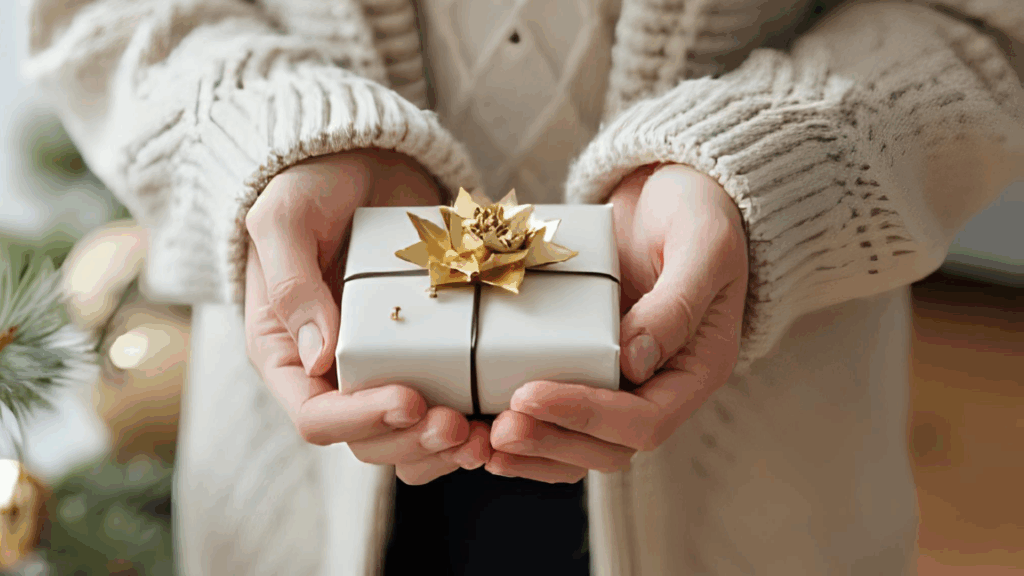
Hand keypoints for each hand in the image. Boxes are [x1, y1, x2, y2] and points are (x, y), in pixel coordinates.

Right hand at [245, 149, 490, 484]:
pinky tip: (502, 413)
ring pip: (410, 438)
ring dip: (447, 447)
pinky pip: (446, 403)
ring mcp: (382, 366)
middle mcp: (333, 372)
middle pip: (370, 440)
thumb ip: (291, 283)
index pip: (316, 417)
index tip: (411, 400)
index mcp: (287, 353)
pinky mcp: (425, 353)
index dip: (362, 421)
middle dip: (415, 442)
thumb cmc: (309, 184)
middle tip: (460, 426)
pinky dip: (472, 418)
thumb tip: (318, 359)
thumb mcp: (284, 220)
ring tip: (486, 434)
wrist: (361, 161)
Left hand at [487, 163, 747, 482]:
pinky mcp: (587, 366)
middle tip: (498, 429)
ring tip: (481, 440)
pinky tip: (482, 428)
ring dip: (531, 449)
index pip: (644, 422)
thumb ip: (676, 303)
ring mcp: (621, 381)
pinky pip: (559, 415)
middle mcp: (659, 387)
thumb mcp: (701, 245)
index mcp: (696, 369)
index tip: (529, 395)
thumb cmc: (696, 213)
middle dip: (550, 441)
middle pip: (606, 448)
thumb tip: (634, 364)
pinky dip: (525, 426)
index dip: (585, 416)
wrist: (668, 195)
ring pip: (578, 444)